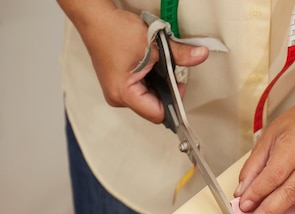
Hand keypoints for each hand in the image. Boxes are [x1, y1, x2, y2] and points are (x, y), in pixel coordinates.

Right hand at [76, 7, 208, 122]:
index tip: (181, 88)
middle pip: (154, 107)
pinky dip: (150, 80)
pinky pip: (141, 90)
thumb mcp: (153, 43)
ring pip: (148, 99)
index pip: (157, 113)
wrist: (95, 18)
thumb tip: (199, 56)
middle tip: (172, 71)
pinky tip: (150, 65)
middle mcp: (117, 97)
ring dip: (159, 84)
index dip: (173, 102)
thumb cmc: (113, 30)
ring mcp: (116, 92)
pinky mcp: (118, 85)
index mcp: (123, 93)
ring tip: (157, 65)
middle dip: (167, 91)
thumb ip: (179, 54)